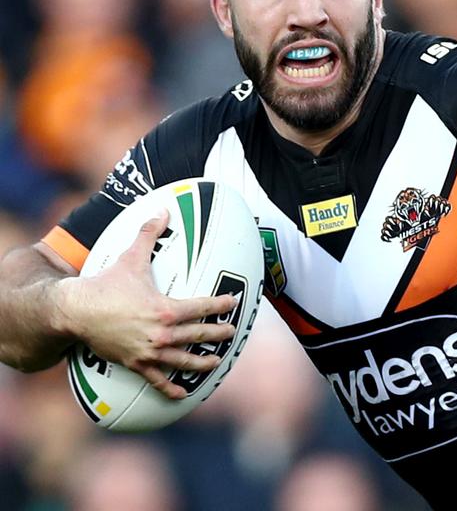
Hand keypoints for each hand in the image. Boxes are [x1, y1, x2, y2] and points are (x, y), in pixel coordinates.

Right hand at [55, 210, 237, 399]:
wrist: (75, 311)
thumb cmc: (106, 284)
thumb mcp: (131, 258)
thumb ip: (149, 234)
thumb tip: (163, 209)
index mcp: (166, 308)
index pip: (203, 306)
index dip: (221, 304)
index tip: (234, 302)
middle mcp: (162, 333)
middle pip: (199, 334)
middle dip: (218, 334)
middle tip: (232, 333)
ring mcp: (149, 351)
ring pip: (183, 360)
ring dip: (202, 362)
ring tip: (216, 363)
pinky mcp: (134, 363)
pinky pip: (156, 379)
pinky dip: (170, 388)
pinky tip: (183, 395)